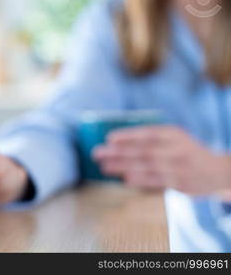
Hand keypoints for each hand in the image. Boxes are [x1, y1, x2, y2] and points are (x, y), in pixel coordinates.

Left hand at [93, 126, 230, 194]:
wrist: (218, 171)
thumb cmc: (186, 153)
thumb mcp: (174, 139)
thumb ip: (152, 138)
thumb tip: (117, 142)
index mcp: (173, 134)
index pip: (147, 133)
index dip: (127, 135)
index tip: (108, 138)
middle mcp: (176, 148)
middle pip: (142, 149)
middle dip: (117, 152)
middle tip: (97, 153)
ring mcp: (179, 166)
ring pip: (147, 165)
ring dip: (123, 166)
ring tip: (104, 167)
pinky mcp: (180, 182)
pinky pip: (157, 181)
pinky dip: (141, 179)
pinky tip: (125, 179)